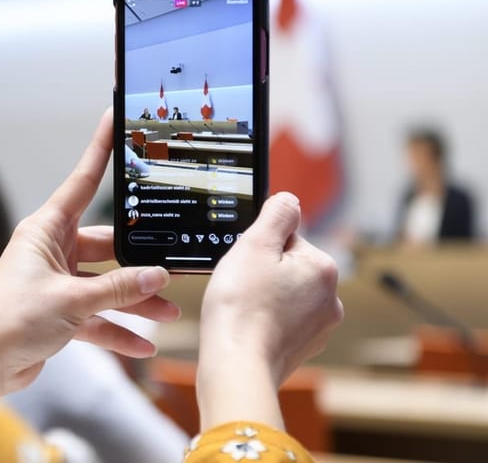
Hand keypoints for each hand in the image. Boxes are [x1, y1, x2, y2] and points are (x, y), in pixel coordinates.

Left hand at [0, 109, 180, 394]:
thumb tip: (157, 277)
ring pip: (104, 285)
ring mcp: (54, 282)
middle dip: (138, 262)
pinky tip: (142, 345)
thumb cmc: (11, 321)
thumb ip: (119, 289)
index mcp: (45, 231)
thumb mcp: (73, 301)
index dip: (100, 150)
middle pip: (105, 246)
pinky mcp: (56, 312)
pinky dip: (116, 330)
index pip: (82, 182)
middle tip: (171, 267)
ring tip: (167, 314)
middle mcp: (50, 251)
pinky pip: (95, 316)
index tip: (114, 120)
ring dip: (134, 301)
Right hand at [197, 192, 343, 429]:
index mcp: (322, 268)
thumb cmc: (241, 307)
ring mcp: (318, 327)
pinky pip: (281, 322)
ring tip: (241, 309)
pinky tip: (247, 327)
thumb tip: (289, 199)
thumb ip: (277, 214)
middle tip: (240, 286)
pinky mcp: (302, 348)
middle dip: (262, 272)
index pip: (288, 238)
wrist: (236, 366)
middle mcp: (329, 298)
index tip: (244, 264)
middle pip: (287, 267)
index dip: (258, 247)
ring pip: (284, 295)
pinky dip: (264, 321)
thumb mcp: (254, 245)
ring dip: (263, 297)